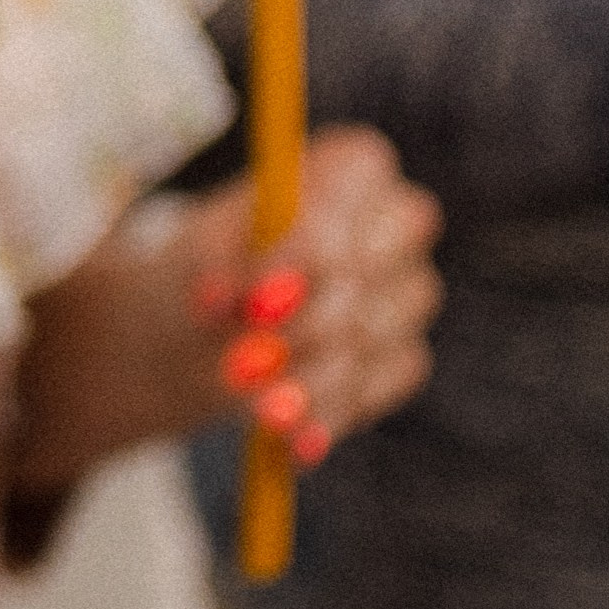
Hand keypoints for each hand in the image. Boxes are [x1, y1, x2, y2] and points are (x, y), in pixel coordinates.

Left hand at [14, 124, 440, 491]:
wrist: (213, 324)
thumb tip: (246, 312)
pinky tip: (293, 440)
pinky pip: (384, 384)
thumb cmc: (213, 264)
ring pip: (380, 333)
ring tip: (252, 406)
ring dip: (313, 378)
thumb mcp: (200, 251)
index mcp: (351, 168)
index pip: (358, 184)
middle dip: (307, 322)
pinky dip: (334, 414)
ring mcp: (409, 290)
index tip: (253, 301)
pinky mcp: (404, 354)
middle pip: (376, 265)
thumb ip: (221, 266)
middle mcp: (396, 221)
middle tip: (243, 362)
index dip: (309, 245)